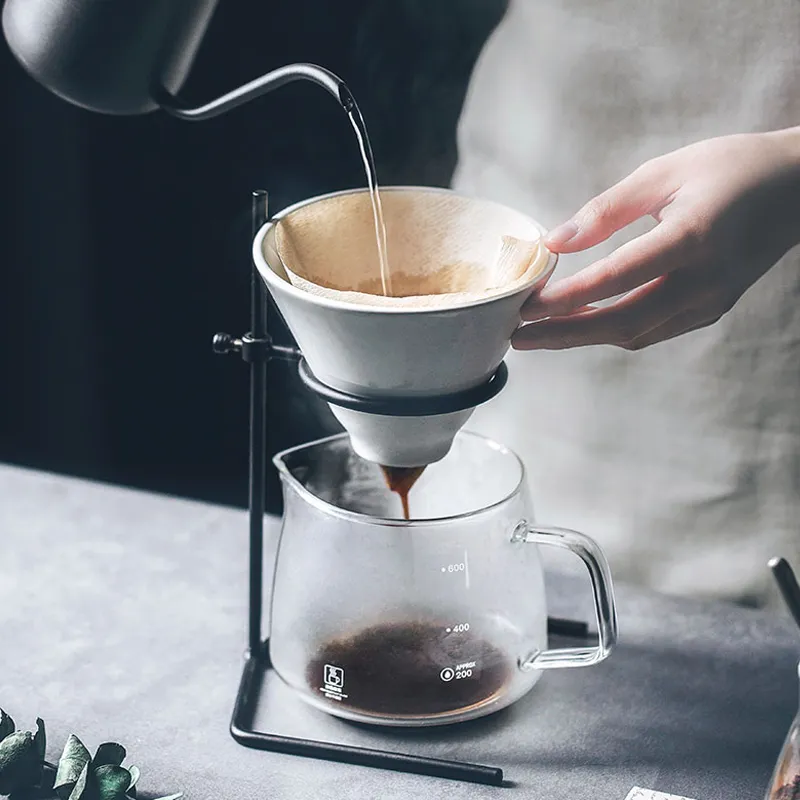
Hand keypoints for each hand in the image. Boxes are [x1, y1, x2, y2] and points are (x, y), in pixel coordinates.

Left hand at [513, 128, 799, 350]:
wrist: (799, 188)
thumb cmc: (729, 168)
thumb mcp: (665, 172)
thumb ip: (607, 209)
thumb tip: (554, 242)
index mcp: (693, 237)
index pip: (617, 278)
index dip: (567, 298)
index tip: (526, 306)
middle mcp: (705, 280)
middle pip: (622, 322)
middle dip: (563, 333)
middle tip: (517, 336)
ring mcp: (712, 301)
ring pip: (635, 333)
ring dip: (583, 337)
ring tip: (537, 335)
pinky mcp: (712, 310)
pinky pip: (652, 330)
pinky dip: (612, 330)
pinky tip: (580, 324)